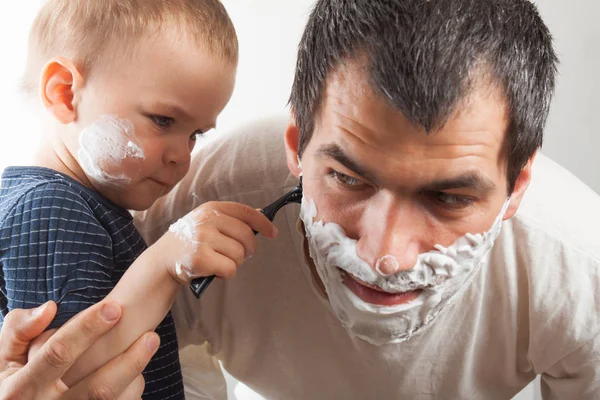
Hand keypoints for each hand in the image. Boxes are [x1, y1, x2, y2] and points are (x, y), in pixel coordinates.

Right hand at [0, 300, 159, 399]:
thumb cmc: (9, 385)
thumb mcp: (1, 359)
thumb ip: (19, 331)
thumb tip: (50, 308)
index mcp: (22, 387)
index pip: (59, 352)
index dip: (87, 328)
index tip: (115, 307)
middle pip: (98, 387)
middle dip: (129, 361)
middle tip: (152, 336)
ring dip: (134, 378)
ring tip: (144, 352)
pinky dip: (132, 394)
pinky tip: (135, 377)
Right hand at [159, 201, 278, 282]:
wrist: (162, 261)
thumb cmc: (189, 242)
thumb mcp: (205, 222)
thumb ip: (229, 218)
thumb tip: (259, 213)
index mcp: (211, 209)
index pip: (246, 212)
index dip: (263, 223)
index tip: (272, 233)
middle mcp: (207, 220)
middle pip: (247, 236)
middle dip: (248, 250)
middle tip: (240, 256)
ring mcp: (203, 239)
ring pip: (240, 254)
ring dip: (235, 263)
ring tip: (219, 262)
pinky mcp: (201, 258)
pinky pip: (230, 268)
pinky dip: (226, 274)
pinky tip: (214, 271)